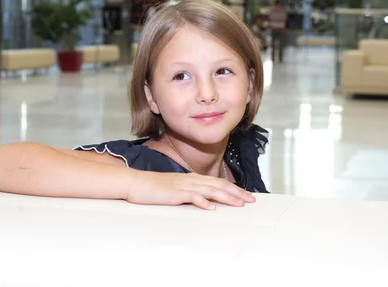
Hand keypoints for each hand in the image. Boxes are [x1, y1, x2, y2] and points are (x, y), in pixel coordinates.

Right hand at [125, 171, 255, 209]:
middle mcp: (191, 180)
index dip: (233, 189)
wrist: (136, 182)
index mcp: (192, 179)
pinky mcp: (174, 194)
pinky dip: (202, 202)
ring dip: (225, 197)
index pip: (218, 183)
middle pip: (218, 185)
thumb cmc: (155, 188)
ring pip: (209, 190)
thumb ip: (190, 192)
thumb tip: (205, 200)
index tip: (246, 196)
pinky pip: (191, 197)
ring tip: (238, 204)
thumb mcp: (176, 189)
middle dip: (236, 192)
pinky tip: (211, 208)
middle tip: (251, 200)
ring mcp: (183, 186)